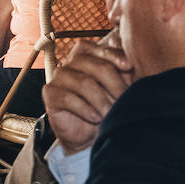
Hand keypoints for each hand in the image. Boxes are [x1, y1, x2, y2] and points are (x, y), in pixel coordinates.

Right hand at [42, 34, 133, 152]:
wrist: (89, 134)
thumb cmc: (107, 107)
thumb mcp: (120, 89)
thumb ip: (126, 73)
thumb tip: (134, 61)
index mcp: (88, 56)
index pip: (98, 49)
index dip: (113, 55)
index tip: (129, 66)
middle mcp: (71, 62)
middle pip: (94, 66)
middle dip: (114, 84)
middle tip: (124, 101)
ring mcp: (59, 77)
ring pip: (83, 82)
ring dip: (101, 100)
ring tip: (111, 114)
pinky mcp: (50, 93)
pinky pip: (68, 98)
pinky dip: (85, 109)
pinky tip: (95, 118)